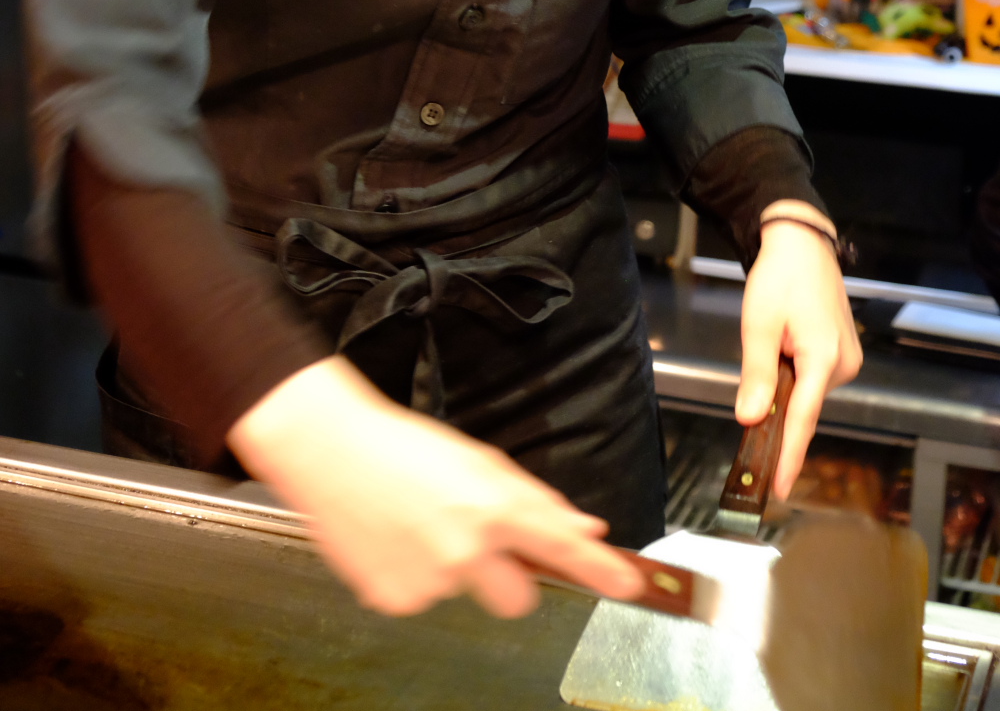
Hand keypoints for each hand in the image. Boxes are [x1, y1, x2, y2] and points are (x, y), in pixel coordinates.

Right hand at [228, 355, 642, 617]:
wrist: (329, 448)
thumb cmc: (403, 443)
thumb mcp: (476, 459)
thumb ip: (532, 498)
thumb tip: (585, 525)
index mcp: (491, 505)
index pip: (562, 547)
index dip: (602, 570)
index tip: (632, 585)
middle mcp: (465, 550)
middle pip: (518, 599)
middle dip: (507, 578)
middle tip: (476, 541)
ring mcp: (427, 581)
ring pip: (462, 594)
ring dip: (451, 569)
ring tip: (417, 523)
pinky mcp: (392, 600)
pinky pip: (420, 599)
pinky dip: (411, 576)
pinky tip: (393, 538)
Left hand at [735, 208, 861, 498]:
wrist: (802, 246)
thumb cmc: (779, 279)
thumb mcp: (758, 326)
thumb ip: (756, 375)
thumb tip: (750, 419)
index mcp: (824, 359)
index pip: (803, 419)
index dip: (789, 456)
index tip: (778, 487)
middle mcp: (844, 365)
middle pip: (804, 406)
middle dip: (778, 411)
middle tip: (751, 393)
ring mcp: (848, 359)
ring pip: (807, 392)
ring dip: (785, 386)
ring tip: (769, 342)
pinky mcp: (844, 353)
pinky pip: (814, 378)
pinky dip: (795, 376)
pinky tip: (782, 348)